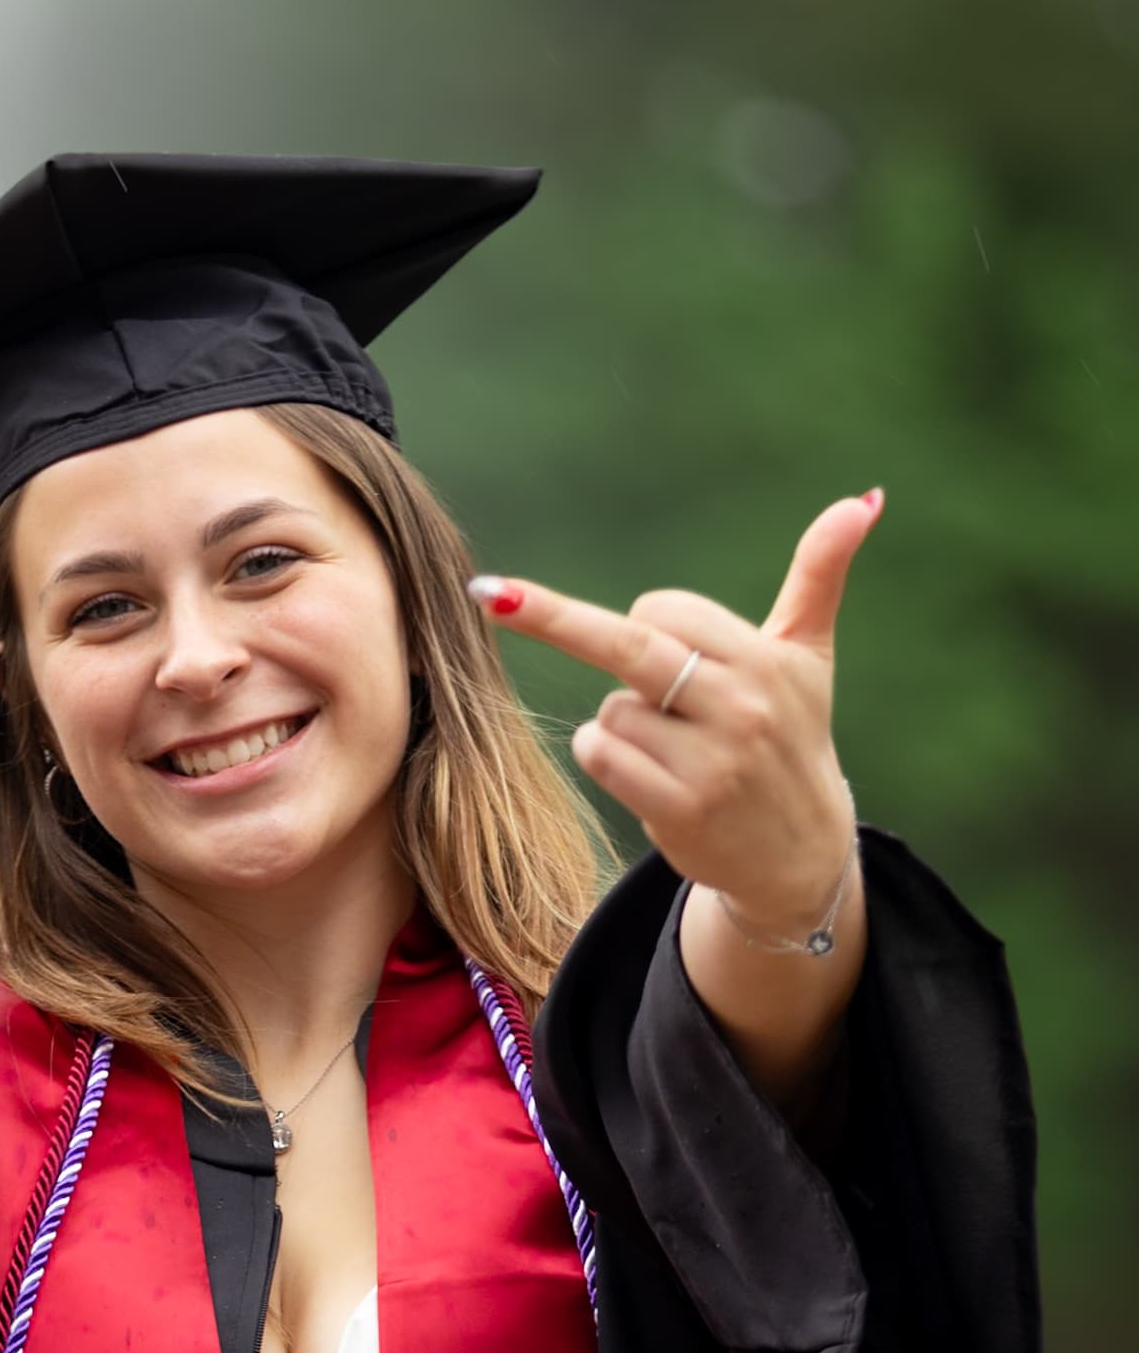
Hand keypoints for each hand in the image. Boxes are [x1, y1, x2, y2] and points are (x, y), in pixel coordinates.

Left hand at [469, 491, 882, 927]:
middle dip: (552, 616)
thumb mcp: (811, 657)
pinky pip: (601, 756)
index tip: (665, 649)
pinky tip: (638, 771)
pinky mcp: (681, 809)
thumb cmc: (794, 739)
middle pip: (628, 644)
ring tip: (668, 750)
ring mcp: (711, 762)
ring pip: (611, 710)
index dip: (650, 623)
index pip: (666, 611)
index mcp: (766, 660)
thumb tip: (864, 498)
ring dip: (618, 723)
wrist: (802, 854)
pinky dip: (601, 754)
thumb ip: (821, 574)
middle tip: (487, 592)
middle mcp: (741, 706)